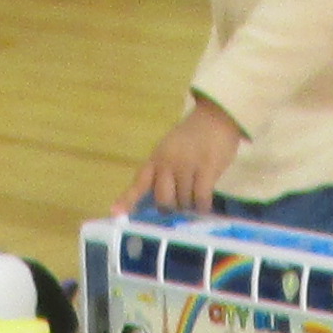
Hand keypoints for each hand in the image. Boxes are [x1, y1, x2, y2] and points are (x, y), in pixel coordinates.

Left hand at [131, 95, 243, 215]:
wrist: (216, 117)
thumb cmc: (193, 139)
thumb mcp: (169, 152)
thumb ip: (161, 174)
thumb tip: (158, 205)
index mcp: (156, 159)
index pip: (139, 183)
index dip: (127, 200)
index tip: (115, 214)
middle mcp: (168, 162)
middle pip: (163, 200)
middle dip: (171, 208)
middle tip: (180, 206)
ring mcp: (187, 165)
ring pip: (183, 202)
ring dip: (190, 206)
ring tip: (196, 197)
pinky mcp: (207, 168)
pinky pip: (201, 199)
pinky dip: (202, 206)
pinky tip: (205, 206)